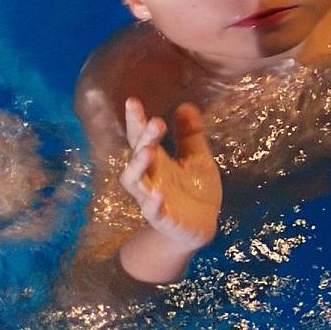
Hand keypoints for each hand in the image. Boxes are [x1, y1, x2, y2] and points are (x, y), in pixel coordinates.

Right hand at [118, 98, 218, 253]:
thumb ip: (190, 135)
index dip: (136, 120)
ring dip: (138, 166)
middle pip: (137, 156)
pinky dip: (153, 203)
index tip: (133, 101)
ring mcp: (152, 198)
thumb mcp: (197, 158)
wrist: (198, 228)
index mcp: (157, 161)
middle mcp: (149, 178)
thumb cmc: (193, 191)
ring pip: (135, 182)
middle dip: (143, 139)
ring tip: (147, 151)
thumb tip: (186, 105)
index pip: (141, 137)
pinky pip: (152, 211)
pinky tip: (159, 193)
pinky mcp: (162, 218)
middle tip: (155, 123)